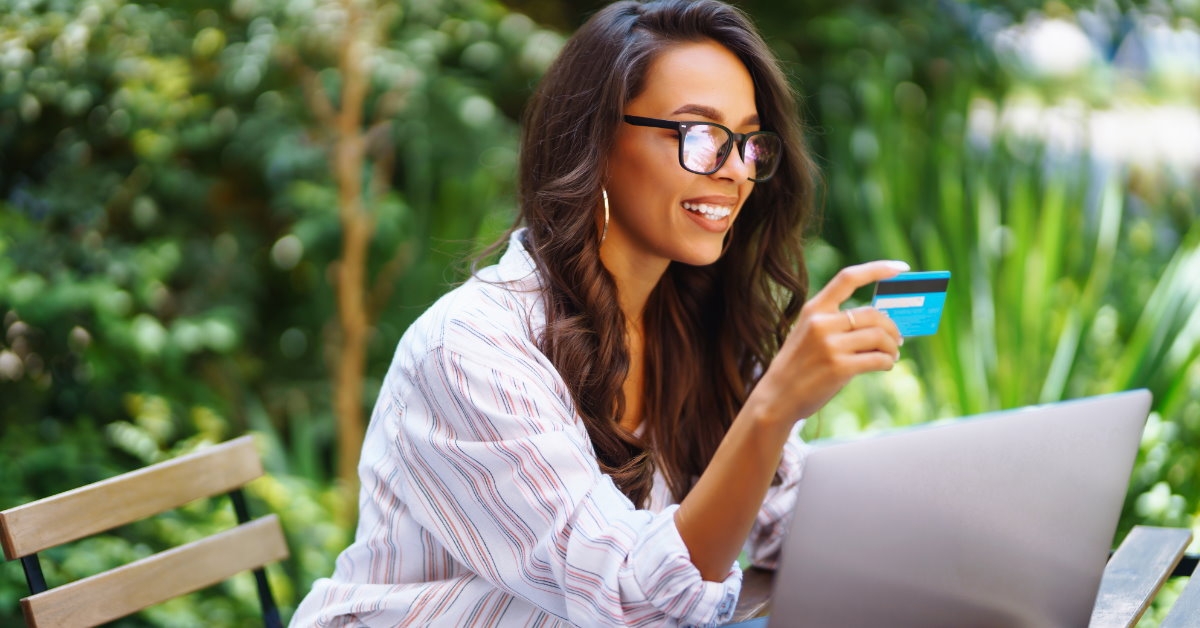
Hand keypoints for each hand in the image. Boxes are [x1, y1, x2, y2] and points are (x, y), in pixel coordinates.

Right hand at [747, 260, 908, 425]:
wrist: (776, 398)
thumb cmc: (798, 366)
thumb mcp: (809, 334)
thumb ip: (836, 323)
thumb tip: (879, 323)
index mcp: (814, 309)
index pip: (848, 278)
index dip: (878, 269)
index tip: (901, 268)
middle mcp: (821, 323)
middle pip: (873, 314)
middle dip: (892, 327)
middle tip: (898, 338)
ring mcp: (829, 345)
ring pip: (879, 337)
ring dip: (892, 347)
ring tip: (892, 355)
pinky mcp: (839, 368)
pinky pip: (877, 359)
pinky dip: (887, 362)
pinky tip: (885, 366)